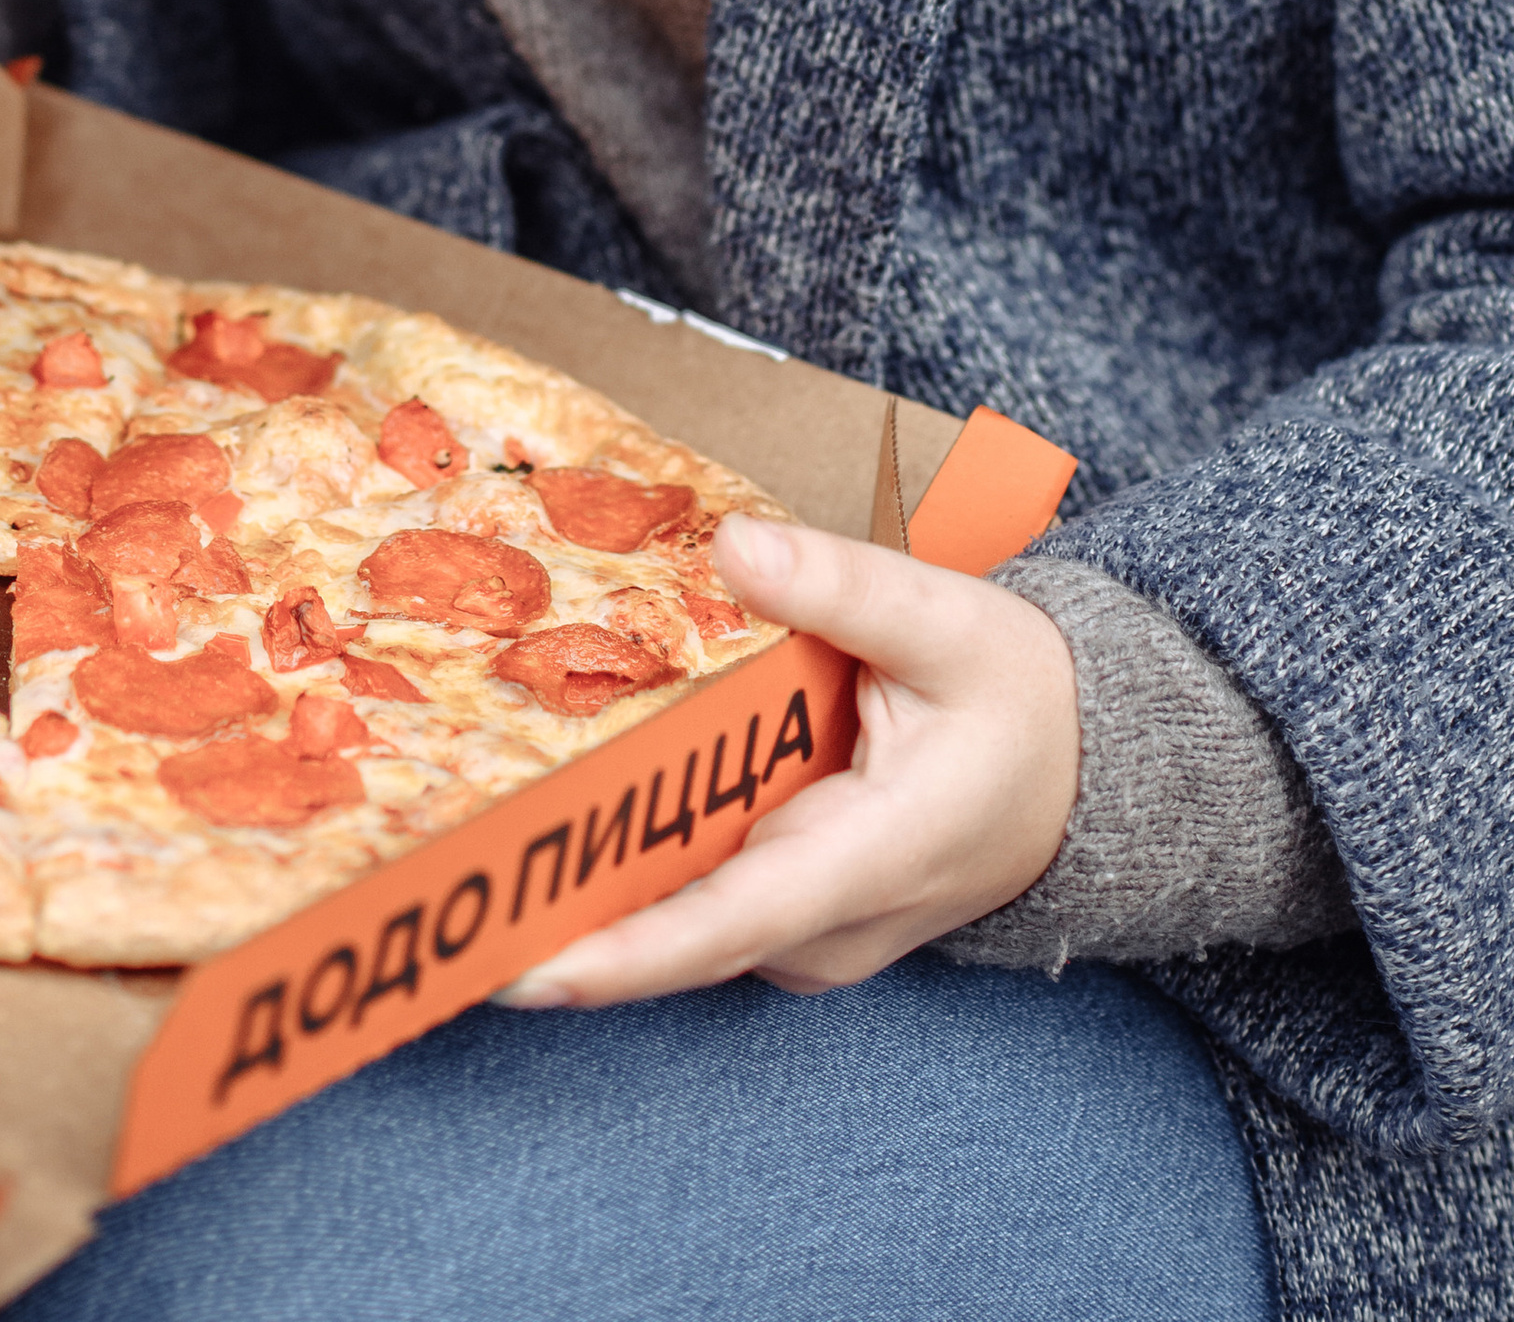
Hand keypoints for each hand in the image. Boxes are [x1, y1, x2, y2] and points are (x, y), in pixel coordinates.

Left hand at [504, 514, 1079, 1005]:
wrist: (1087, 771)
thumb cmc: (1021, 697)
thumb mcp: (950, 621)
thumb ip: (842, 586)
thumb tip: (732, 547)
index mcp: (871, 859)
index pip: (731, 923)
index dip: (625, 954)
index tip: (524, 966)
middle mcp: (826, 926)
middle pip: (674, 935)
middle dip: (554, 922)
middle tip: (425, 893)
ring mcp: (806, 935)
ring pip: (675, 922)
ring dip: (576, 890)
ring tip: (448, 846)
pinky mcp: (788, 915)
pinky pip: (693, 898)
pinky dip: (623, 862)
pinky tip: (542, 808)